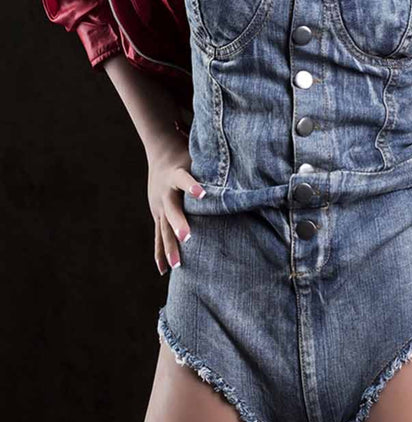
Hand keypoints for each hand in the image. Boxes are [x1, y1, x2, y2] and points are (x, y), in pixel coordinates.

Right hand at [146, 127, 204, 275]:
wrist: (161, 150)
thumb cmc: (188, 153)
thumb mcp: (199, 153)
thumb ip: (215, 159)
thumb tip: (244, 157)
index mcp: (177, 173)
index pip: (184, 179)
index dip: (192, 186)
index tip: (202, 193)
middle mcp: (166, 192)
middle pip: (172, 209)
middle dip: (179, 224)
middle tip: (187, 237)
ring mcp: (159, 205)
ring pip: (164, 227)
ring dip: (170, 246)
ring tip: (177, 266)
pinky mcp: (158, 214)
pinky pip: (158, 235)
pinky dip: (161, 252)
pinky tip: (164, 270)